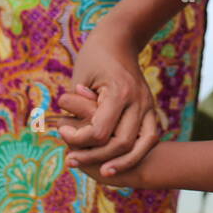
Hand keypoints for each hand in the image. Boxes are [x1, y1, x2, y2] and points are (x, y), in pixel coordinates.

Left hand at [58, 26, 161, 176]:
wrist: (120, 39)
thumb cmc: (94, 57)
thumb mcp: (80, 77)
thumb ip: (76, 106)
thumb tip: (66, 132)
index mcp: (119, 91)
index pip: (101, 131)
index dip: (79, 139)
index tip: (61, 131)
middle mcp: (138, 100)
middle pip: (122, 143)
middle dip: (96, 157)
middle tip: (71, 159)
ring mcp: (148, 104)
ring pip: (142, 145)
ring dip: (123, 162)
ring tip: (103, 173)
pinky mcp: (150, 108)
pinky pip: (150, 138)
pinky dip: (137, 153)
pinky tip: (119, 161)